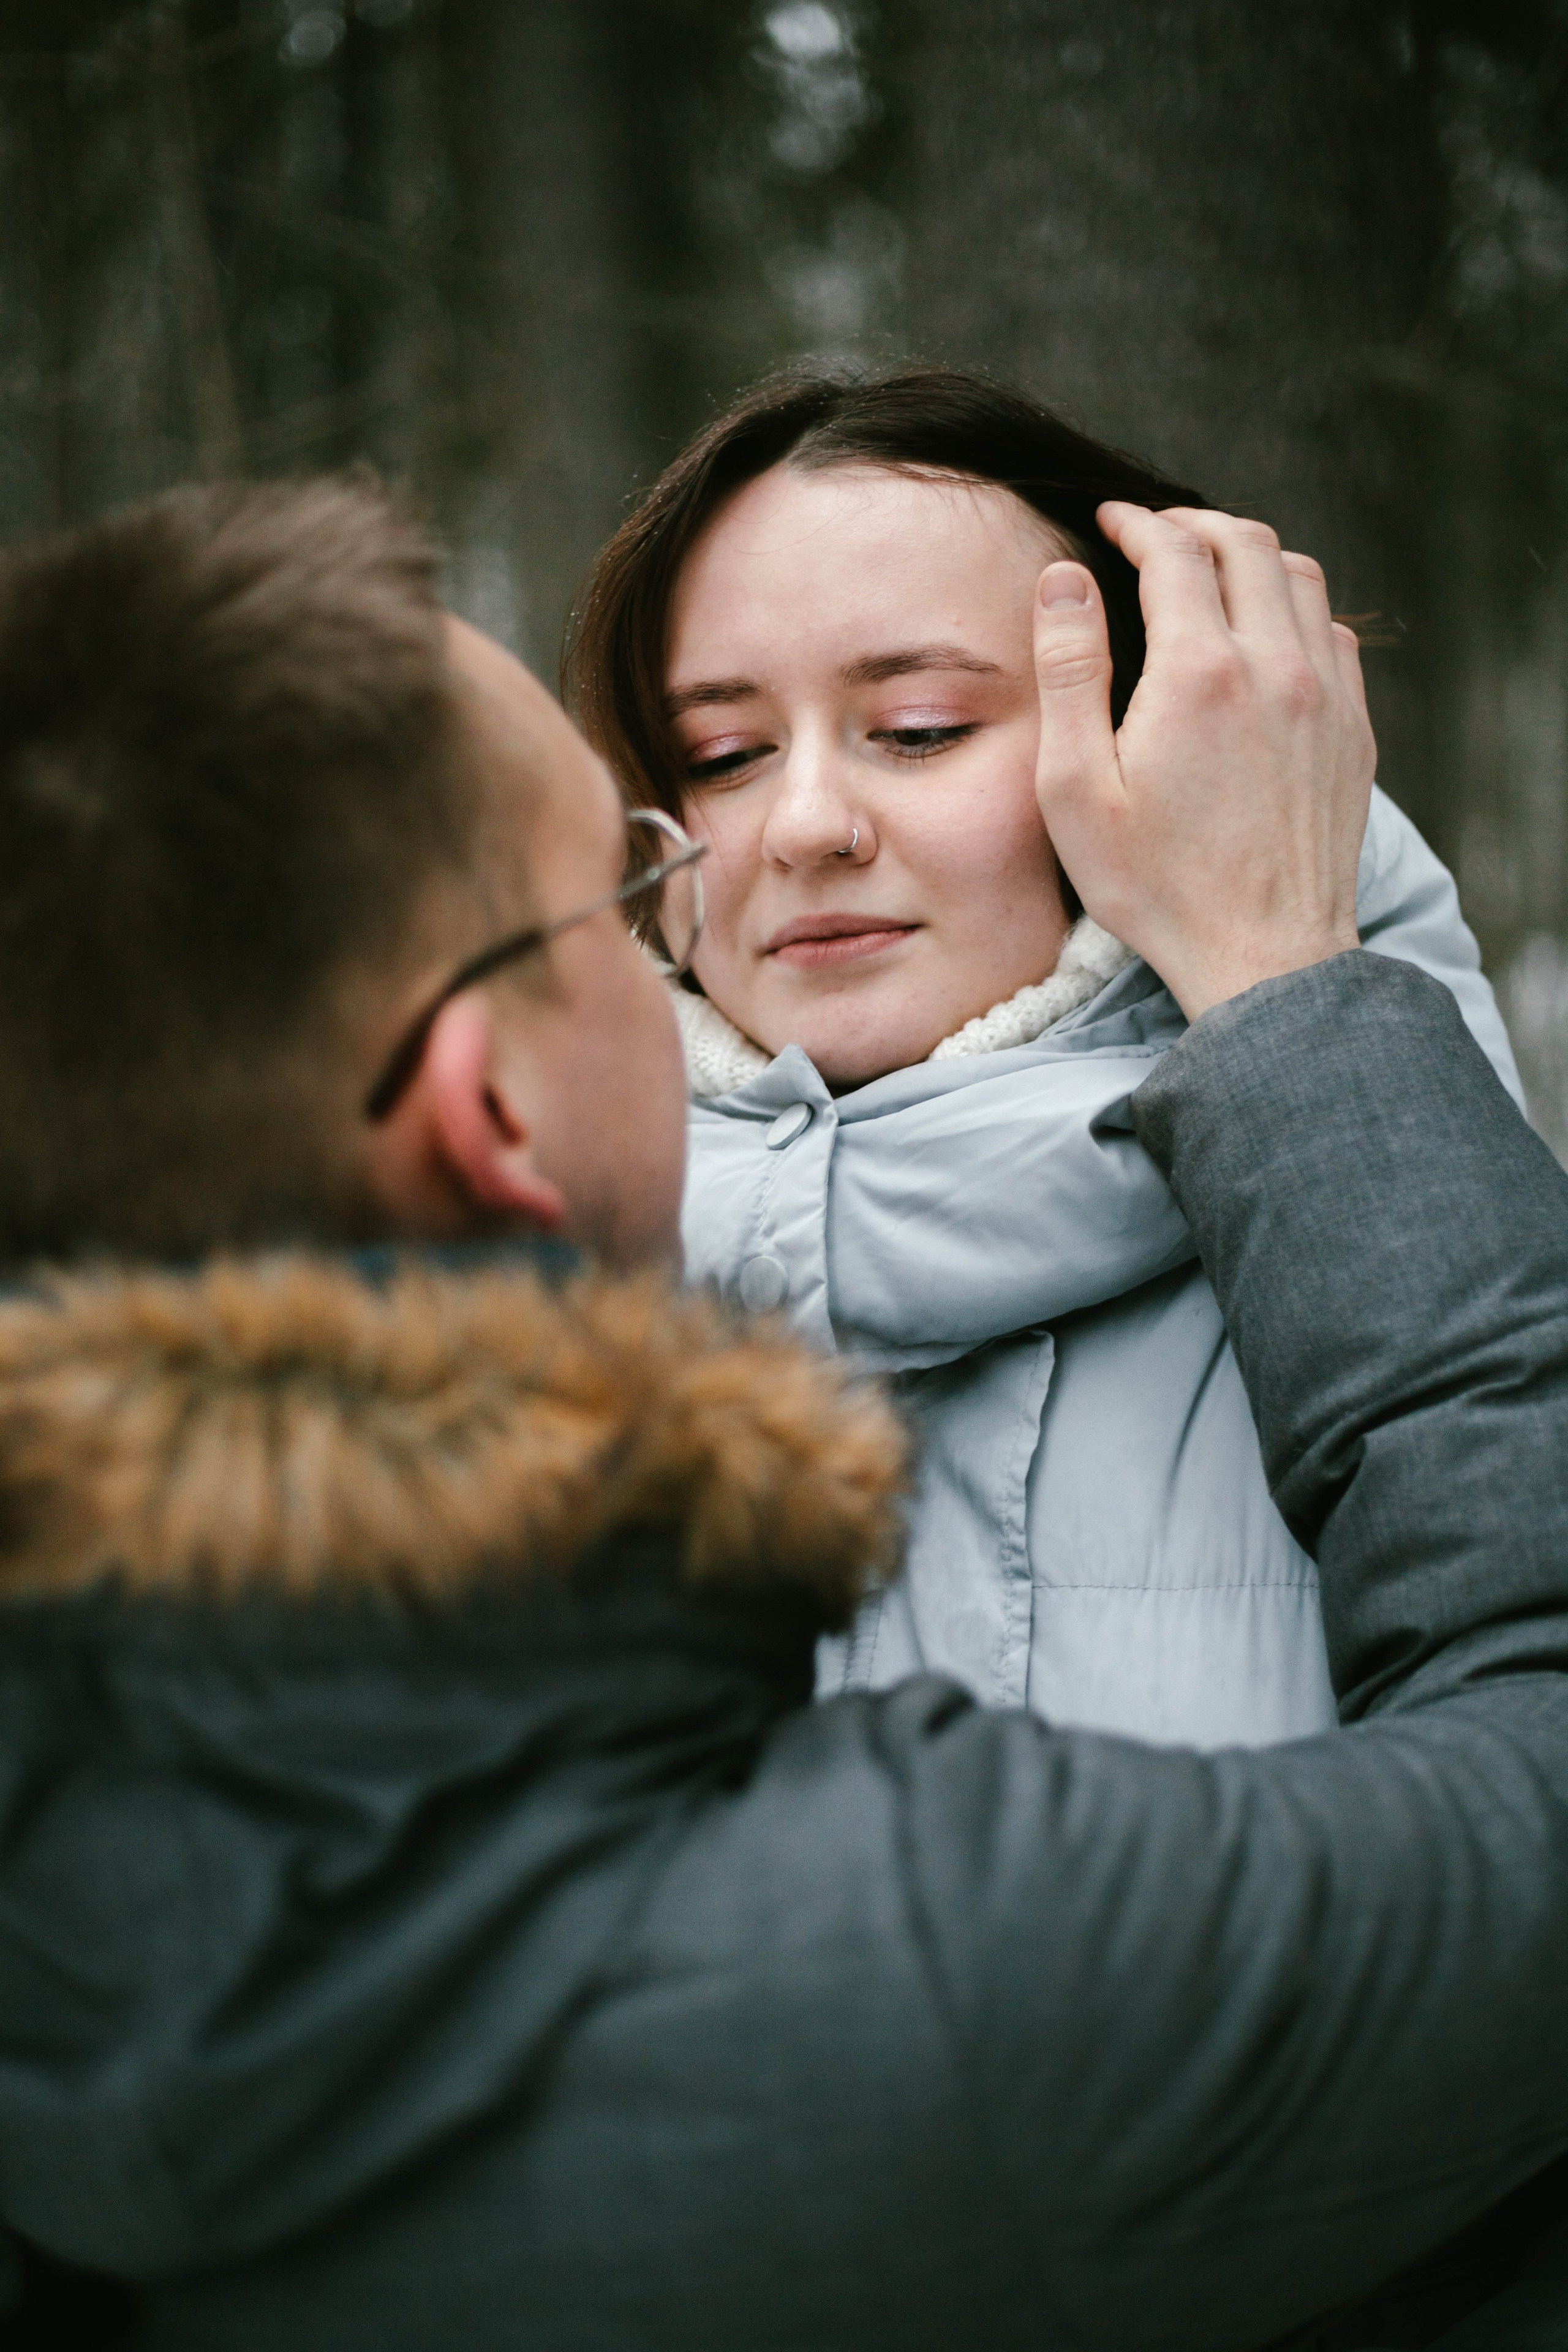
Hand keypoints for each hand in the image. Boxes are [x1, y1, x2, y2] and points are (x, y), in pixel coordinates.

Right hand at [1032, 502, 1375, 1019]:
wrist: (1263, 956)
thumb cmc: (1156, 887)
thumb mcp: (1075, 789)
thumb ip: (1069, 672)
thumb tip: (1065, 579)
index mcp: (1198, 673)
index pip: (1174, 551)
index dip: (1135, 523)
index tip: (1109, 521)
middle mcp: (1275, 668)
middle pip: (1246, 544)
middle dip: (1194, 523)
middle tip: (1154, 533)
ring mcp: (1325, 697)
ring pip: (1299, 577)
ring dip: (1250, 555)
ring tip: (1208, 570)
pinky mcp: (1353, 731)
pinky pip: (1334, 632)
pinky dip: (1295, 607)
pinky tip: (1264, 634)